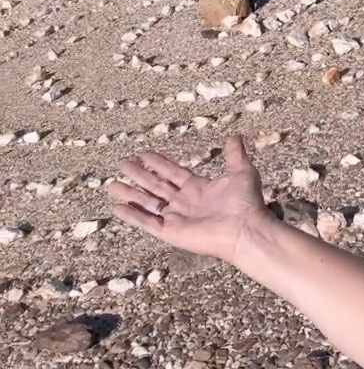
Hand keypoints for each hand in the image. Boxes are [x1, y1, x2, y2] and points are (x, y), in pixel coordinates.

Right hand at [108, 135, 273, 267]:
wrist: (245, 229)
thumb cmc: (246, 203)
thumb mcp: (242, 172)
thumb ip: (234, 154)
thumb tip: (235, 135)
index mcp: (198, 188)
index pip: (172, 173)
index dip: (158, 164)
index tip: (142, 154)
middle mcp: (184, 203)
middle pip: (155, 186)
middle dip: (138, 176)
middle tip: (122, 164)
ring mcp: (176, 218)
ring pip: (147, 203)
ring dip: (130, 194)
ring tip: (112, 185)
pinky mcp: (171, 232)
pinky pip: (147, 222)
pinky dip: (132, 216)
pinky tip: (116, 208)